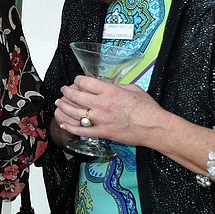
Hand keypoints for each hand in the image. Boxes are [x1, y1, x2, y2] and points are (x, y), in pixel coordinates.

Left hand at [54, 75, 171, 148]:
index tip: (76, 81)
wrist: (155, 128)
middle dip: (67, 91)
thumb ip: (116, 86)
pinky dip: (70, 127)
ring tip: (59, 103)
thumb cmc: (147, 108)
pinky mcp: (102, 133)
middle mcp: (102, 104)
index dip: (77, 80)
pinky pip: (81, 130)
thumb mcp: (132, 88)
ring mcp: (101, 120)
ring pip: (74, 112)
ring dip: (64, 107)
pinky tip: (63, 124)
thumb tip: (105, 85)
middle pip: (76, 96)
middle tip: (64, 90)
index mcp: (110, 91)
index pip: (85, 82)